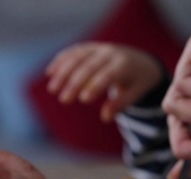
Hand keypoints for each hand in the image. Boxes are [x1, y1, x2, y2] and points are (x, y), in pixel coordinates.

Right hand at [46, 42, 162, 120]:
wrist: (140, 61)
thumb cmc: (136, 83)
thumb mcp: (135, 94)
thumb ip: (120, 104)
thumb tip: (105, 118)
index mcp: (124, 65)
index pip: (108, 75)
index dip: (95, 86)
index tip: (83, 99)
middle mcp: (110, 53)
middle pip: (90, 67)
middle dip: (75, 83)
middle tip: (64, 100)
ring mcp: (99, 48)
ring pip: (78, 57)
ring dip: (63, 72)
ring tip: (52, 89)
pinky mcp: (90, 47)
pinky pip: (73, 52)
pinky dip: (61, 61)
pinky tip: (50, 73)